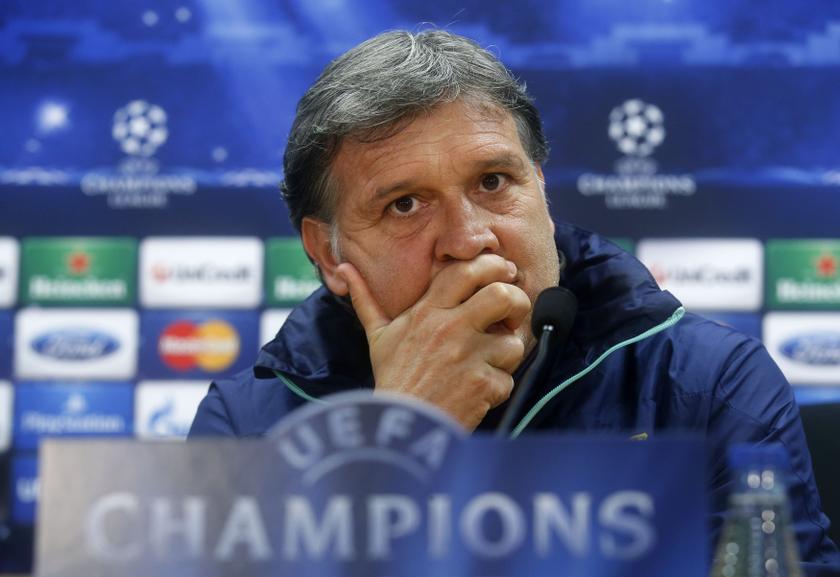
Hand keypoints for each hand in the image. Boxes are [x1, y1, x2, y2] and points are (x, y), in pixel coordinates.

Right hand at [337, 254, 530, 430]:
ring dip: (507, 355)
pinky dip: (499, 389)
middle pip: (503, 295)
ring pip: (513, 342)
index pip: (468, 271)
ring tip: (488, 363)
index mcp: (427, 311)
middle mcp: (450, 328)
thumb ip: (365, 299)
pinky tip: (479, 393)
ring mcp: (467, 357)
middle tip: (512, 315)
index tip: (502, 275)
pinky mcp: (481, 385)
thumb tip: (343, 270)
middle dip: (517, 302)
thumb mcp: (377, 336)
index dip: (493, 266)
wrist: (399, 426)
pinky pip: (508, 379)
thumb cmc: (392, 378)